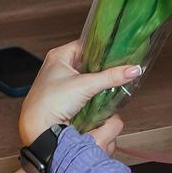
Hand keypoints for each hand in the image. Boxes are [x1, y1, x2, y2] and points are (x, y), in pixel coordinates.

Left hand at [19, 41, 140, 146]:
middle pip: (89, 60)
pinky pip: (85, 87)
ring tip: (117, 77)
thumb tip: (133, 69)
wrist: (38, 128)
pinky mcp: (65, 95)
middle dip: (104, 65)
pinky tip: (106, 90)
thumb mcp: (85, 86)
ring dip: (100, 79)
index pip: (87, 44)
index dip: (103, 47)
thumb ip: (111, 77)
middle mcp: (59, 65)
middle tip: (122, 65)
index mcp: (59, 55)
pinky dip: (94, 89)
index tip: (121, 50)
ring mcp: (62, 81)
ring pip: (88, 75)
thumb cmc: (51, 101)